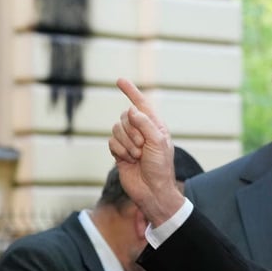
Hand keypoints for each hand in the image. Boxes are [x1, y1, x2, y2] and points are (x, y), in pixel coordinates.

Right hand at [108, 78, 183, 225]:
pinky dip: (119, 150)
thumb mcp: (158, 143)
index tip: (119, 80)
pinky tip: (128, 160)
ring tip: (137, 156)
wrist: (152, 190)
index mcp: (155, 126)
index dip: (131, 91)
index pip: (141, 104)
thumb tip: (131, 109)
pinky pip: (111, 142)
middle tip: (143, 148)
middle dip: (132, 132)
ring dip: (127, 143)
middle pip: (125, 117)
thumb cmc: (161, 167)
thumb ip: (145, 124)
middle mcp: (141, 131)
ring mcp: (129, 141)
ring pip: (116, 129)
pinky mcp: (119, 152)